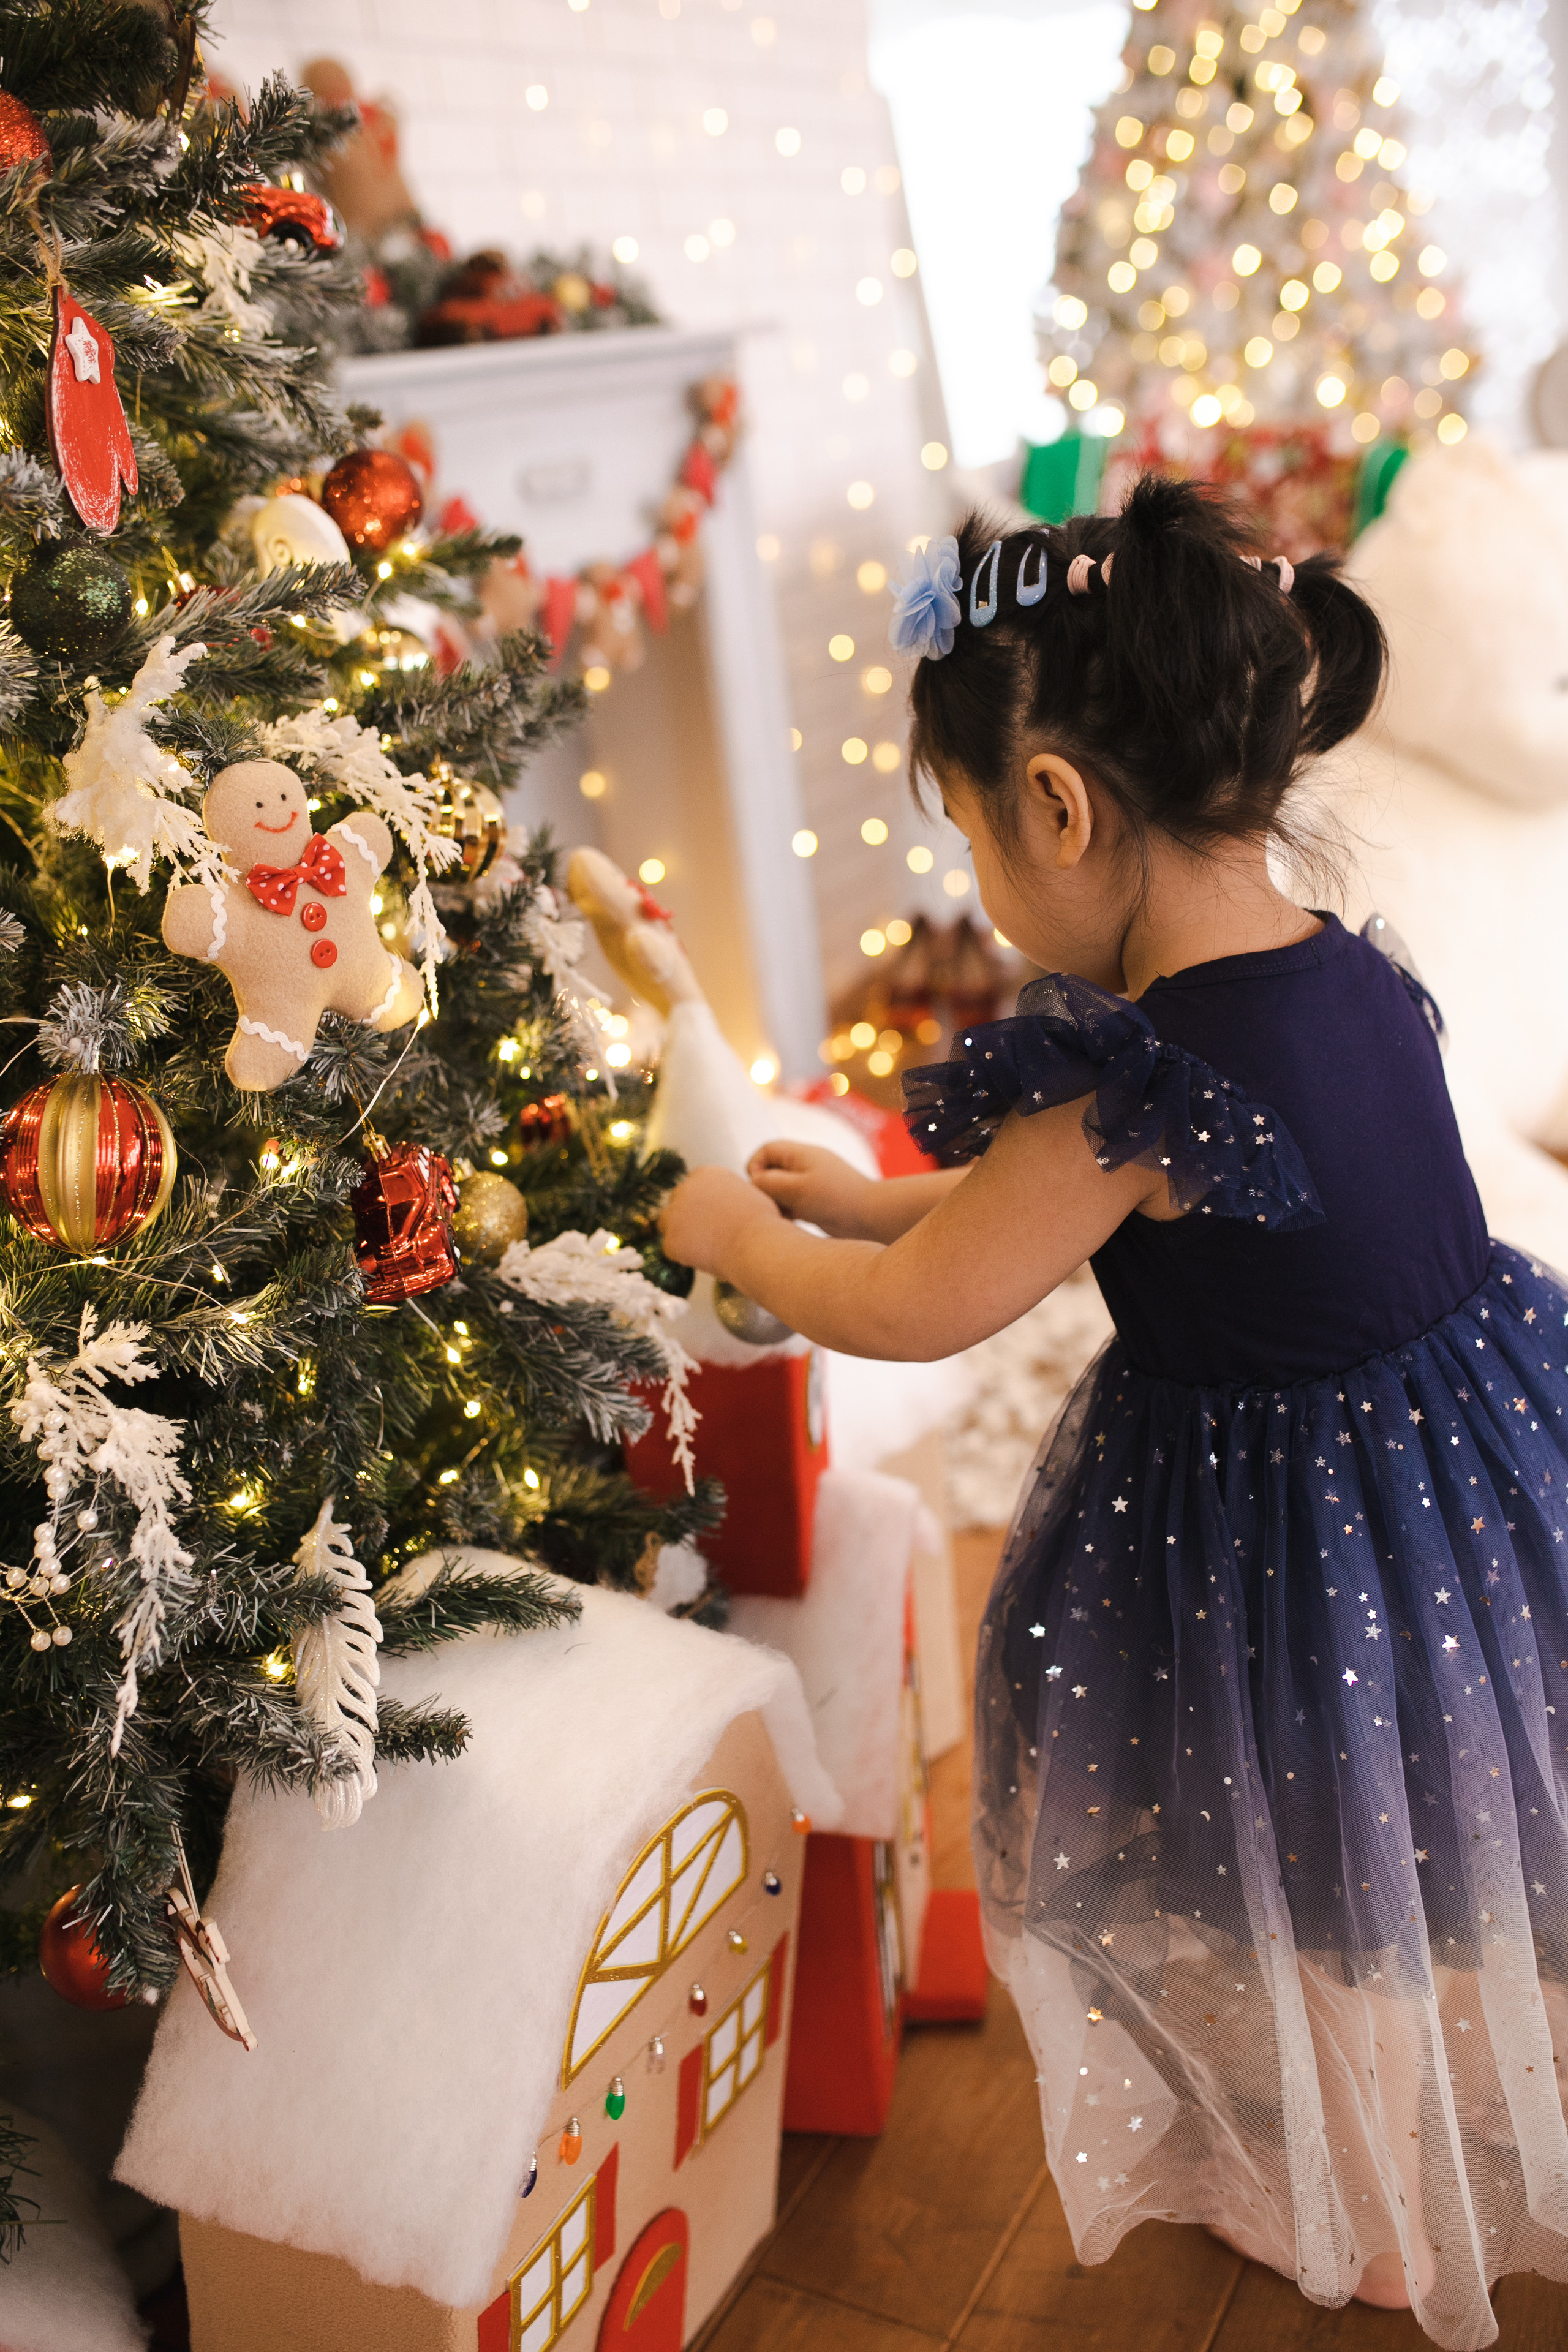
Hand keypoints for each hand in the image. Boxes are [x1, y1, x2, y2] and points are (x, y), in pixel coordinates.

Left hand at [660, 1163, 780, 1274]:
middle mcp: (685, 1189)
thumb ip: (728, 1192)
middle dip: (688, 1216)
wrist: (755, 1244)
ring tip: (703, 1246)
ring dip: (680, 1233)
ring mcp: (674, 1214)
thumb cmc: (760, 1222)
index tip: (709, 1214)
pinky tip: (703, 1257)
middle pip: (678, 1202)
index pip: (693, 1186)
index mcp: (705, 1174)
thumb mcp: (748, 1192)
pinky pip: (671, 1248)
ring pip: (668, 1223)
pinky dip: (683, 1255)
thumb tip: (727, 1202)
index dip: (701, 1203)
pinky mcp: (670, 1240)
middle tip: (706, 1232)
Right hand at [747, 1140, 878, 1238]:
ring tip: (786, 1217)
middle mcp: (805, 1166)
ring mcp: (810, 1183)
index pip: (765, 1151)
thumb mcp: (796, 1189)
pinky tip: (794, 1225)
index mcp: (801, 1154)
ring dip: (776, 1203)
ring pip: (779, 1190)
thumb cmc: (836, 1200)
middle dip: (766, 1189)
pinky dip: (787, 1212)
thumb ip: (769, 1183)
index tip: (761, 1188)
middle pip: (770, 1171)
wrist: (872, 1217)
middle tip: (774, 1206)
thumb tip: (753, 1182)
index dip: (755, 1168)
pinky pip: (791, 1203)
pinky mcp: (815, 1202)